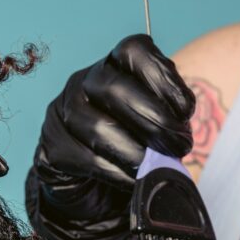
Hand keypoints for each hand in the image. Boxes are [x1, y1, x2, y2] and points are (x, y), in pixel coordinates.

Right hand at [25, 35, 194, 239]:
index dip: (163, 78)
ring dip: (136, 153)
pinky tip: (133, 181)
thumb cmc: (129, 148)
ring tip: (157, 167)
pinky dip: (116, 174)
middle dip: (155, 120)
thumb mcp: (153, 124)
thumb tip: (179, 131)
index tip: (186, 111)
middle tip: (180, 145)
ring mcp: (63, 113)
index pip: (134, 51)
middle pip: (115, 89)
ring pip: (99, 128)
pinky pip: (86, 160)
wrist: (92, 188)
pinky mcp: (53, 148)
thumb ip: (166, 117)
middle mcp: (84, 82)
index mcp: (113, 65)